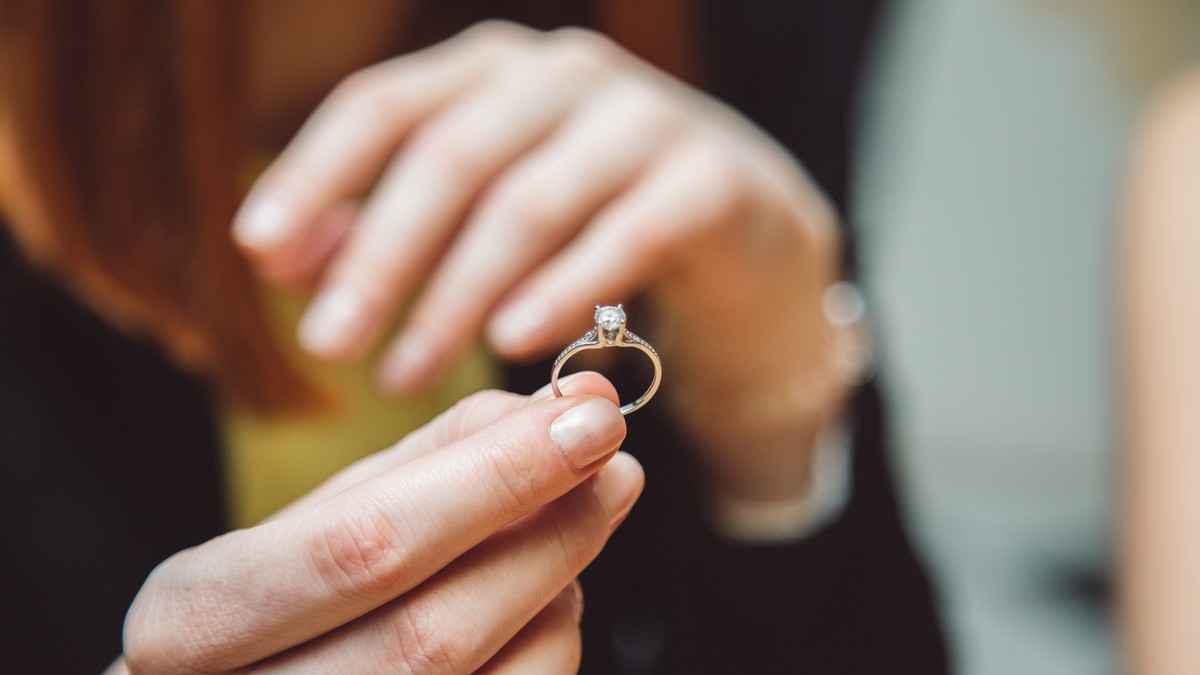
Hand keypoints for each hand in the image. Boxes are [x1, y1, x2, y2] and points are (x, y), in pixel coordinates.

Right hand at [112, 372, 640, 673]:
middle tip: (616, 462)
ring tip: (567, 527)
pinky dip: (553, 641)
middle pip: (434, 634)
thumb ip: (425, 460)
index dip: (491, 480)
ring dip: (558, 589)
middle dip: (548, 533)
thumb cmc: (269, 611)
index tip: (586, 419)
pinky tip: (546, 598)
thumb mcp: (310, 520)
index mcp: (192, 623)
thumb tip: (549, 412)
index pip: (364, 547)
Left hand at [235, 20, 843, 504]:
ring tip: (406, 374)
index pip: (383, 104)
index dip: (314, 175)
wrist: (742, 237)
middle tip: (327, 345)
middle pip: (449, 157)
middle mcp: (564, 75)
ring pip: (528, 203)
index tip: (258, 252)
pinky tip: (512, 344)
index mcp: (493, 71)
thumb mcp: (481, 220)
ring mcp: (644, 118)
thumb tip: (288, 258)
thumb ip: (387, 228)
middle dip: (379, 258)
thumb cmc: (591, 227)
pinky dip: (561, 290)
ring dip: (456, 297)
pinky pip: (623, 236)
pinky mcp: (710, 178)